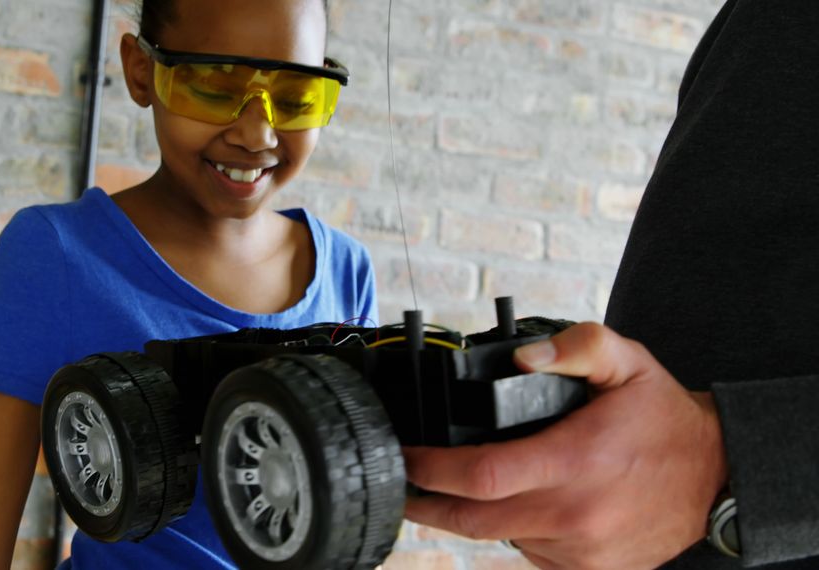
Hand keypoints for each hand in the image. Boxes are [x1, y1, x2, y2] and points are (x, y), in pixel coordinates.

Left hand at [403, 322, 728, 569]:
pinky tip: (521, 504)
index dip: (431, 469)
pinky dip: (515, 530)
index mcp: (575, 461)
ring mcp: (582, 550)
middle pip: (472, 520)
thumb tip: (520, 356)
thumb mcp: (628, 362)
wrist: (718, 477)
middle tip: (405, 483)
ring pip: (500, 538)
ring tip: (467, 485)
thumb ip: (576, 347)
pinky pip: (531, 554)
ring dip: (476, 515)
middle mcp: (574, 514)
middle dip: (428, 503)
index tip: (405, 456)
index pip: (480, 475)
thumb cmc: (664, 419)